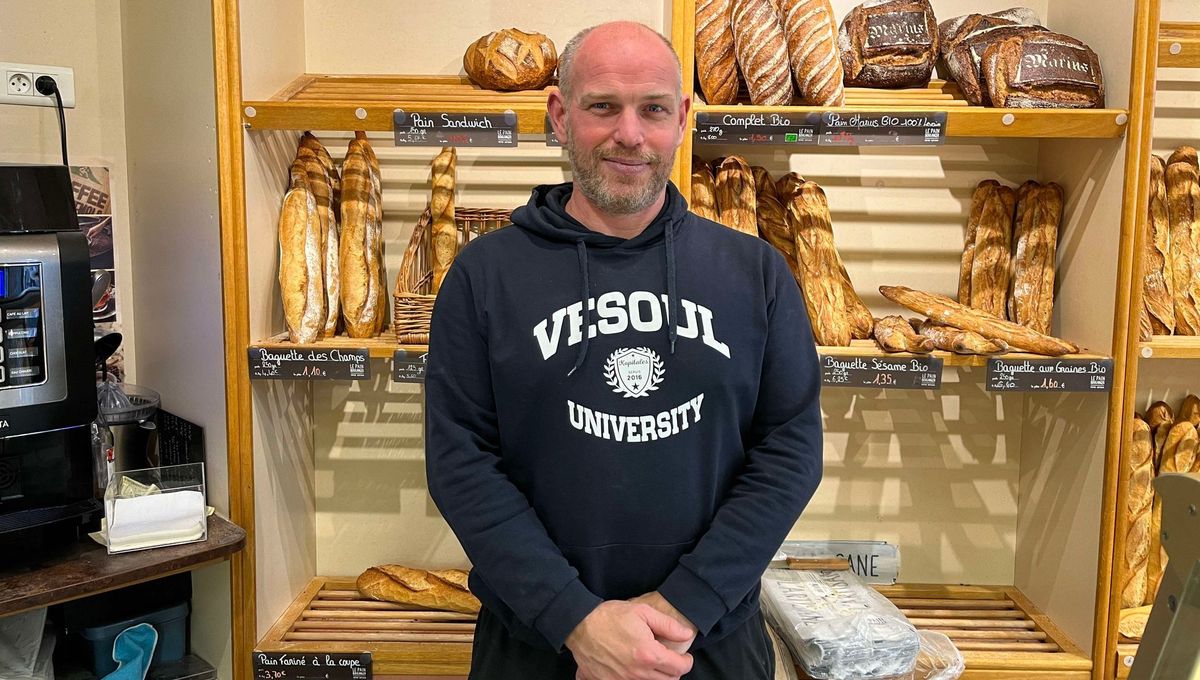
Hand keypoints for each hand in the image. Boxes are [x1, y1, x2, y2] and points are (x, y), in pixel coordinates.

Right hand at [566, 600, 694, 679]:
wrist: (579, 625)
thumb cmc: (610, 616)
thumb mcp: (642, 612)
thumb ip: (668, 625)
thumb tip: (686, 634)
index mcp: (648, 654)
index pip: (679, 667)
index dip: (687, 662)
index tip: (685, 657)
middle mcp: (638, 673)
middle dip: (674, 672)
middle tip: (670, 661)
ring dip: (658, 678)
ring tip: (654, 666)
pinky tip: (635, 670)